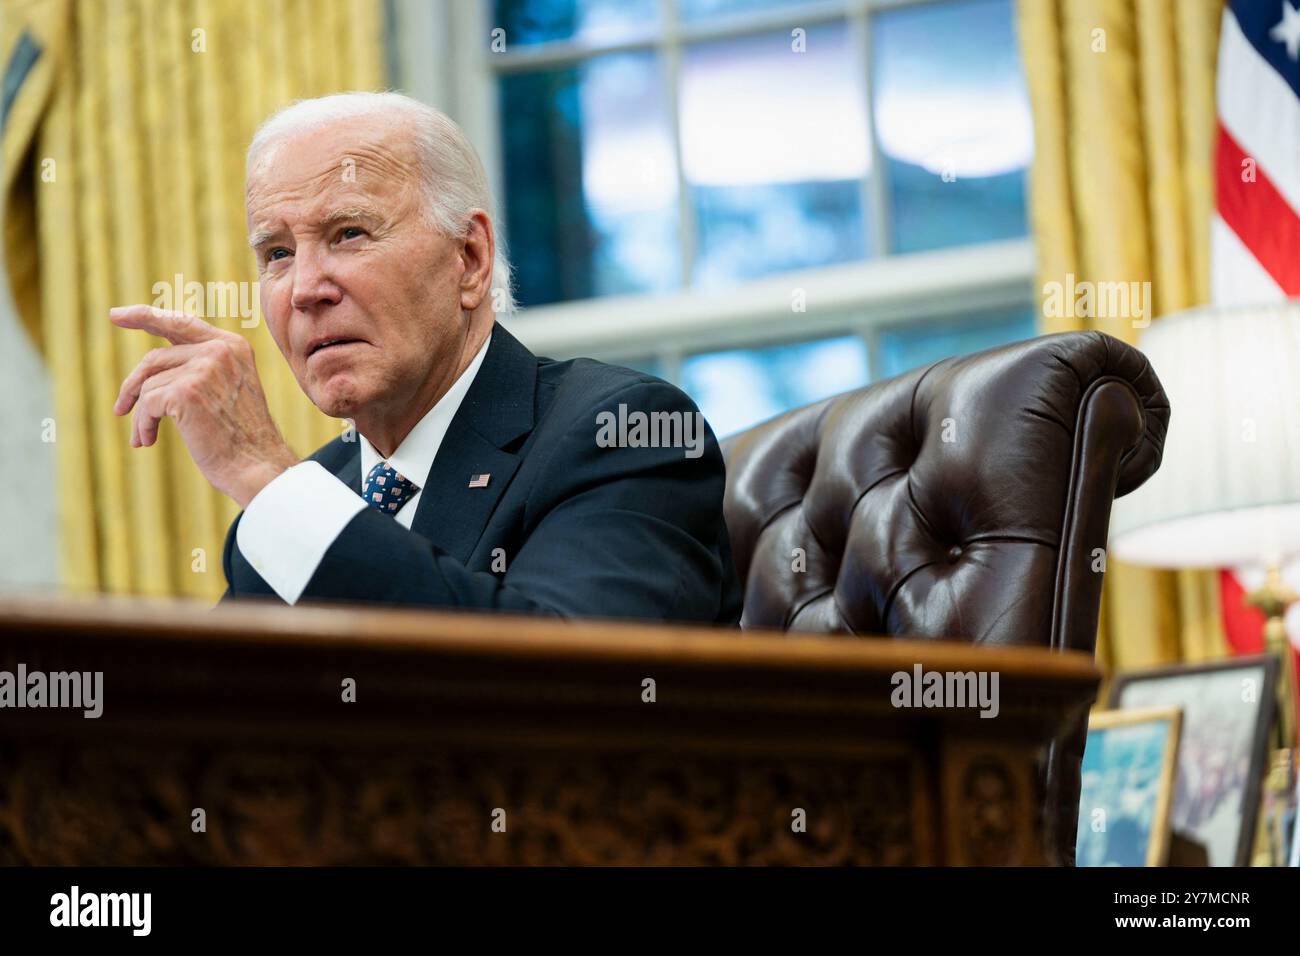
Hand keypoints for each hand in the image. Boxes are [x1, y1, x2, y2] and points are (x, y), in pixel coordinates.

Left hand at [111, 305, 298, 507]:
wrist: (257, 465)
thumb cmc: (242, 438)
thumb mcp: (228, 390)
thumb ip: (200, 369)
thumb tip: (149, 371)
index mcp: (232, 346)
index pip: (181, 322)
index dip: (145, 317)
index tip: (116, 316)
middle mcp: (220, 350)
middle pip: (155, 358)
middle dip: (132, 385)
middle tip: (119, 408)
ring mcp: (204, 367)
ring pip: (149, 385)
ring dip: (141, 414)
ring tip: (144, 436)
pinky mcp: (187, 390)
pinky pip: (147, 403)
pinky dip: (143, 424)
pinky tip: (147, 440)